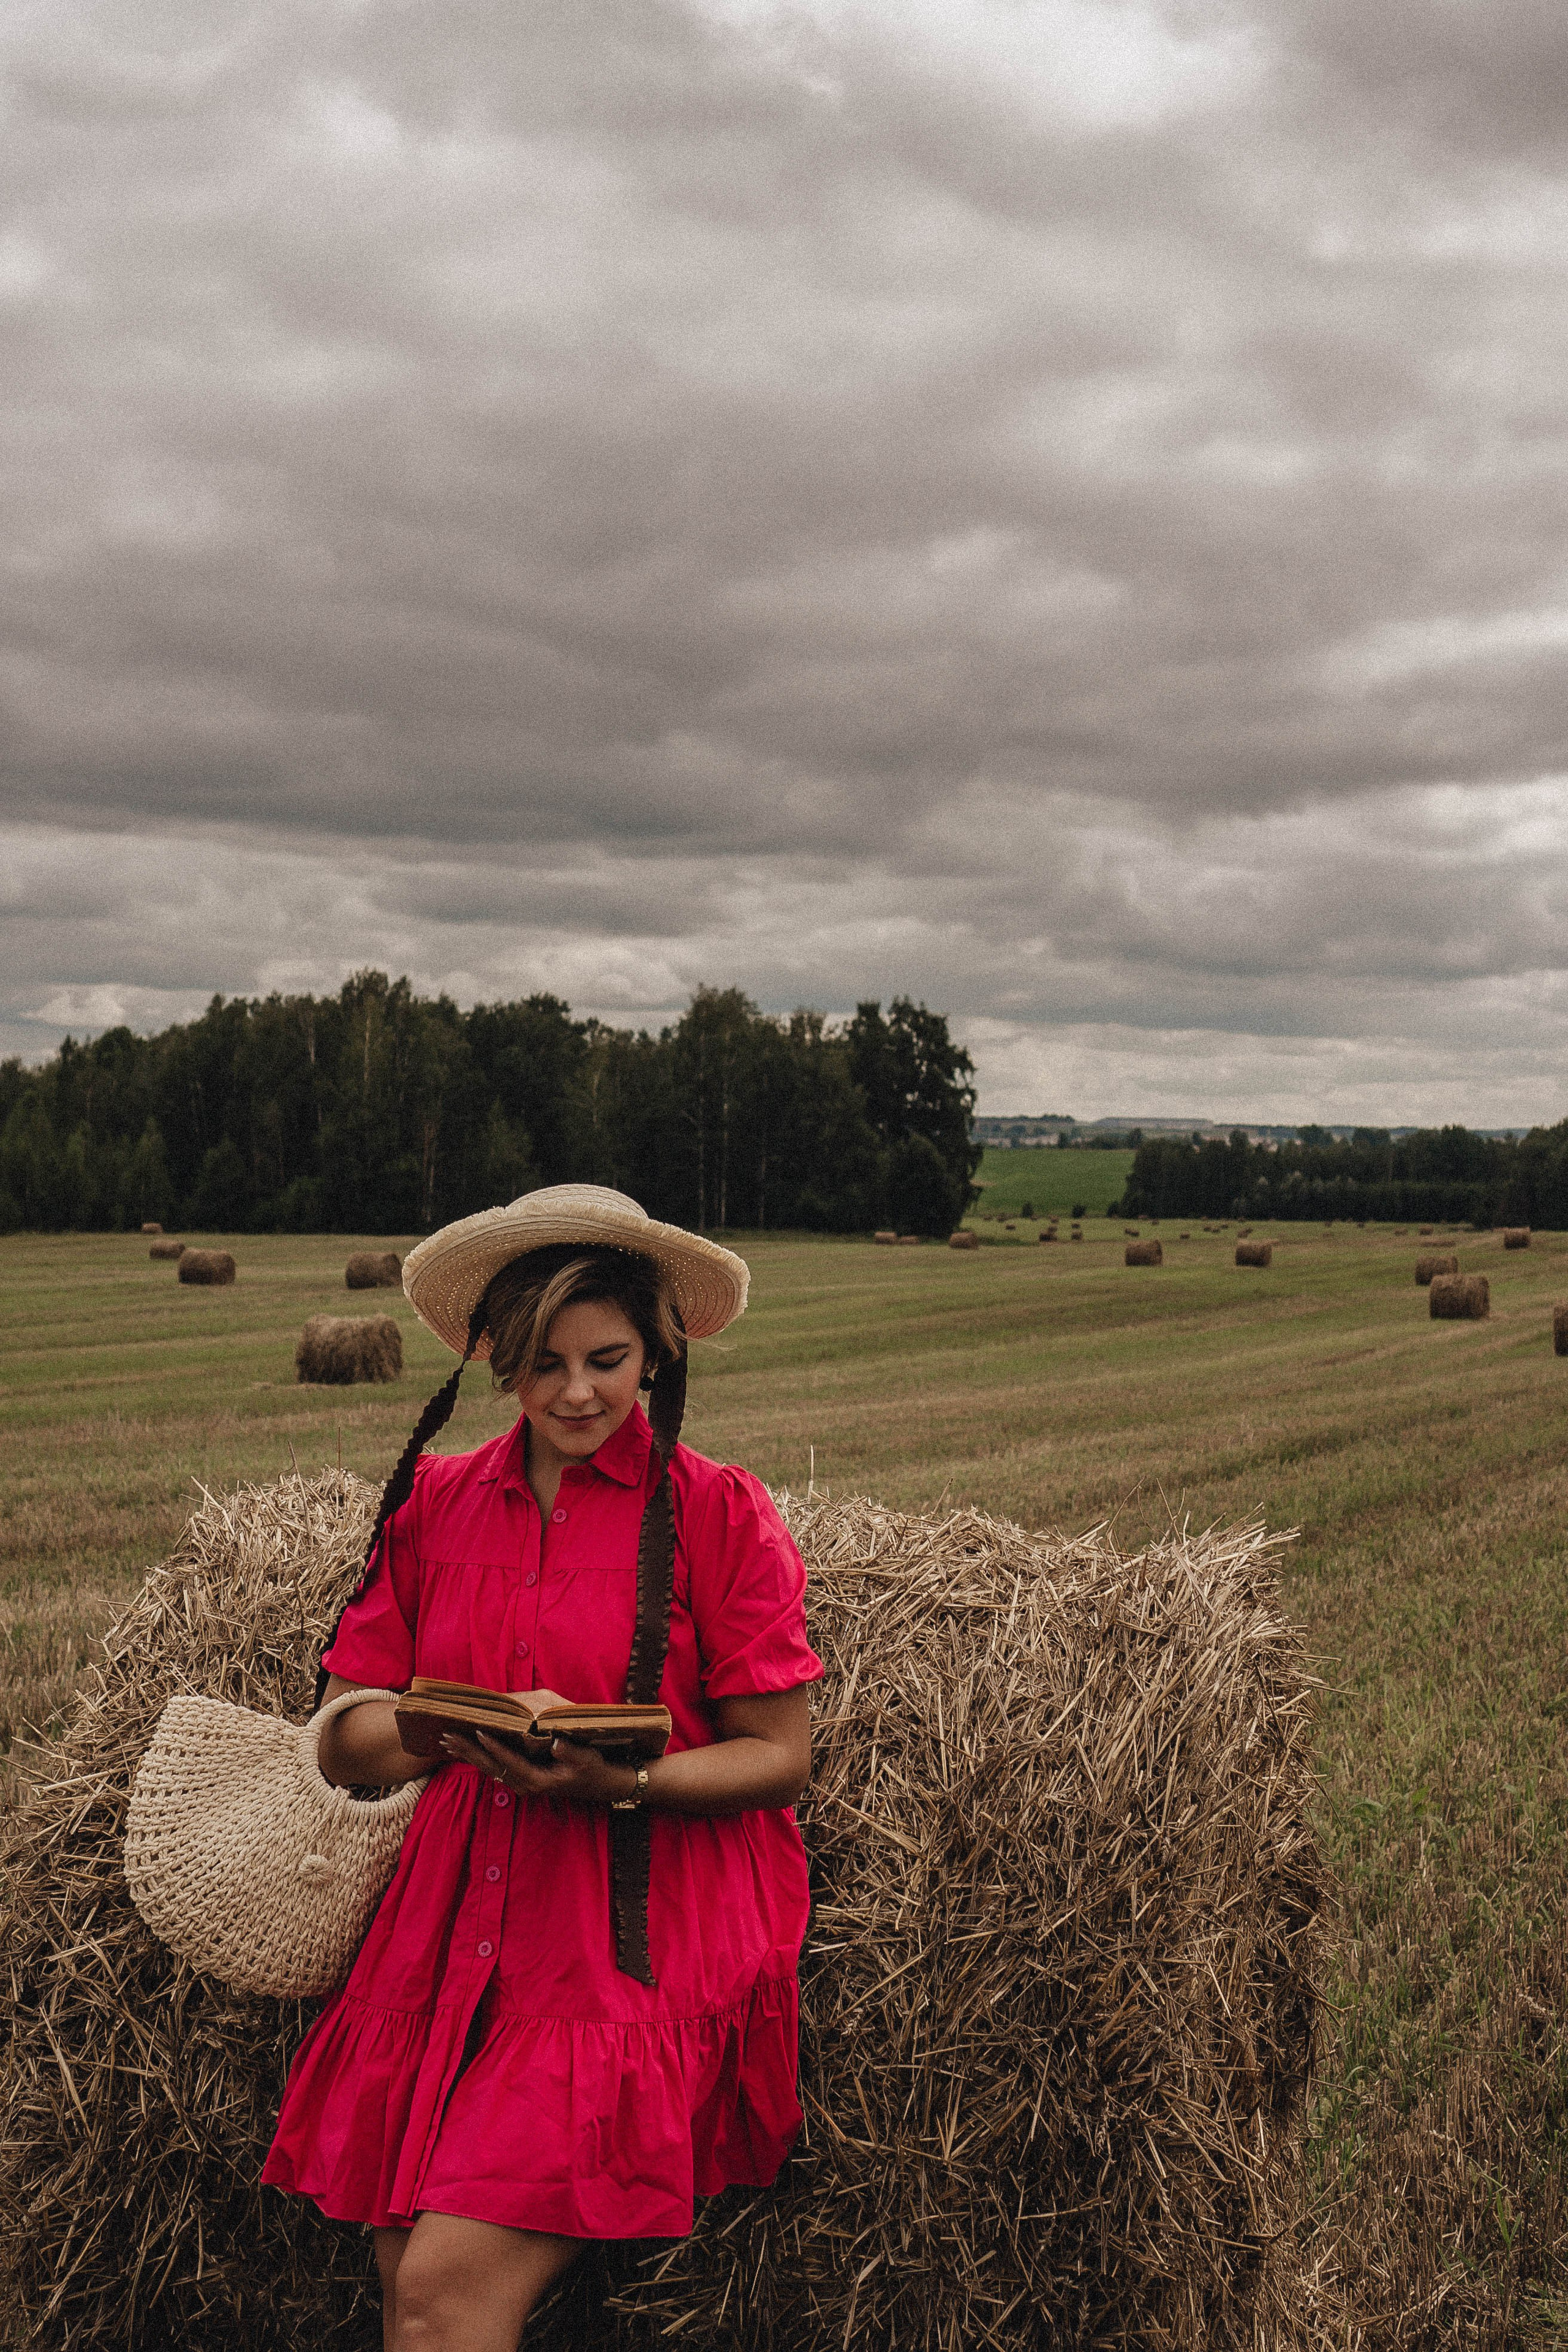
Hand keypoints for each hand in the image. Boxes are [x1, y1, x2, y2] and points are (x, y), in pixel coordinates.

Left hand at [440, 1726, 639, 1811]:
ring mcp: (522, 1783)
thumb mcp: (587, 1760)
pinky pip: (495, 1767)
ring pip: (489, 1768)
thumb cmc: (594, 1769)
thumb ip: (571, 1752)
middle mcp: (525, 1784)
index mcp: (538, 1780)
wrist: (602, 1785)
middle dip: (468, 1750)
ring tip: (447, 1740)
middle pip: (490, 1766)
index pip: (510, 1762)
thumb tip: (555, 1743)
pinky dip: (479, 1756)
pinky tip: (466, 1747)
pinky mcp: (523, 1777)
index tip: (478, 1730)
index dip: (494, 1746)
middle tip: (447, 1736)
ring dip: (468, 1754)